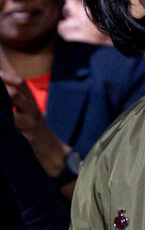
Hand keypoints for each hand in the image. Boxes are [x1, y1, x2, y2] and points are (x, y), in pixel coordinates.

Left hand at [0, 61, 69, 179]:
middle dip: (0, 92)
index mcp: (32, 103)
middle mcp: (32, 112)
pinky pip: (11, 134)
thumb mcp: (31, 112)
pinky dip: (4, 130)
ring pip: (11, 116)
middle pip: (15, 96)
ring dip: (0, 113)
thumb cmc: (36, 130)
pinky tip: (1, 128)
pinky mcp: (27, 141)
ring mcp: (30, 127)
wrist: (54, 152)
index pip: (21, 84)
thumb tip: (1, 85)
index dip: (7, 77)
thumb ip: (18, 98)